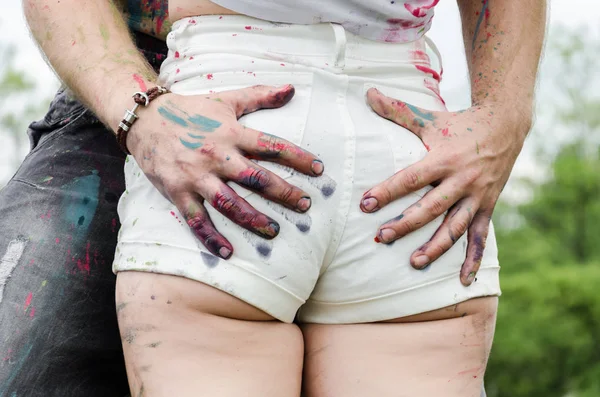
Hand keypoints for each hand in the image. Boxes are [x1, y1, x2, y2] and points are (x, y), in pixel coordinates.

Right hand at [127, 84, 323, 258]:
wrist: (145, 119)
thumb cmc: (190, 110)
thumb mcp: (226, 100)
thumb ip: (260, 96)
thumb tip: (291, 88)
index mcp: (230, 133)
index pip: (271, 146)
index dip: (297, 157)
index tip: (319, 169)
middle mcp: (216, 155)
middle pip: (255, 178)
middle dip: (283, 193)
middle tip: (305, 205)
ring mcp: (196, 176)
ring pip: (229, 203)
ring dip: (253, 219)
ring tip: (274, 231)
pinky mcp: (178, 192)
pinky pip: (196, 220)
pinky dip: (211, 238)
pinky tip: (228, 253)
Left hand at [362, 88, 528, 284]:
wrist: (506, 124)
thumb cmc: (460, 123)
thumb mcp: (429, 116)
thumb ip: (397, 110)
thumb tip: (366, 93)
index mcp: (443, 159)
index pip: (411, 178)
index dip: (388, 191)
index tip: (366, 203)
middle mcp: (460, 181)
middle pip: (430, 208)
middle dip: (405, 224)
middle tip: (382, 237)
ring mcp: (476, 196)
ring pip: (455, 227)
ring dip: (435, 247)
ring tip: (414, 263)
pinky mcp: (488, 207)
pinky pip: (480, 238)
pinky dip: (474, 260)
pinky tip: (462, 280)